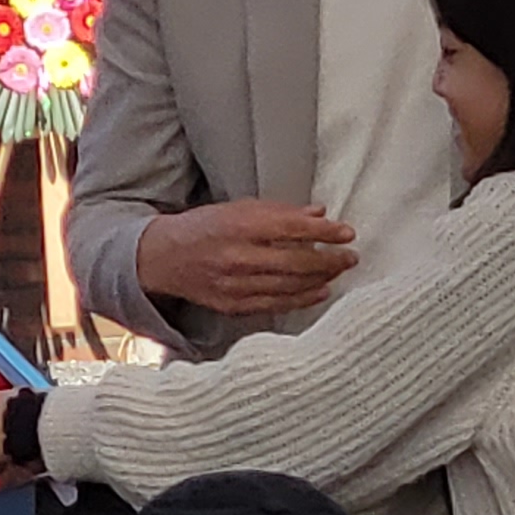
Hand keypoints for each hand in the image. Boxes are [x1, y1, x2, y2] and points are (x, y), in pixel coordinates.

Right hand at [135, 201, 358, 318]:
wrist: (163, 257)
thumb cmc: (204, 227)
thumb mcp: (238, 208)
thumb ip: (278, 212)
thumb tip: (318, 214)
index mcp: (239, 226)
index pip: (292, 229)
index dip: (325, 233)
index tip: (347, 233)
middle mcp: (238, 257)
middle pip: (296, 263)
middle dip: (329, 261)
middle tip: (350, 257)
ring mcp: (235, 285)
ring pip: (289, 287)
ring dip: (320, 280)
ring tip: (338, 272)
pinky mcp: (232, 305)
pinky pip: (275, 305)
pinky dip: (301, 299)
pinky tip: (319, 292)